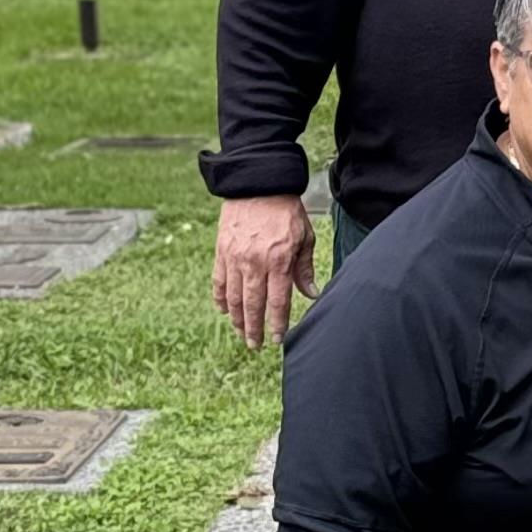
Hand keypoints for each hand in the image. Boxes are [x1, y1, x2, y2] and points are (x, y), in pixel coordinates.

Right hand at [213, 194, 316, 348]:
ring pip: (233, 298)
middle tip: (256, 346)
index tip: (277, 339)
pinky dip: (221, 299)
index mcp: (279, 261)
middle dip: (255, 329)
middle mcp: (254, 263)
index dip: (277, 324)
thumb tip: (312, 295)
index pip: (277, 302)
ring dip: (237, 319)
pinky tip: (225, 311)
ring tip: (242, 334)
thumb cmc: (286, 211)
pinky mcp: (221, 251)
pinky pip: (218, 281)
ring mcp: (234, 258)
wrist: (258, 185)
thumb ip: (305, 268)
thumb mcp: (304, 237)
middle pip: (253, 305)